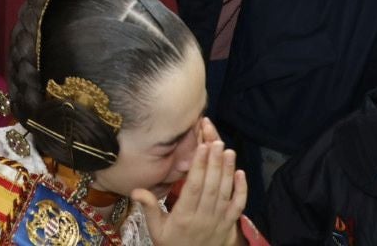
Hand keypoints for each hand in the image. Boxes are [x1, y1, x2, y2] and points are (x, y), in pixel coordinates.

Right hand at [133, 130, 246, 245]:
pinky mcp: (229, 226)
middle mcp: (203, 218)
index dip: (198, 167)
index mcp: (184, 217)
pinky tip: (240, 173)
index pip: (193, 188)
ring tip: (228, 150)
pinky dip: (241, 190)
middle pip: (211, 187)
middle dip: (214, 162)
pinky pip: (238, 206)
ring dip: (227, 171)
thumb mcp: (156, 229)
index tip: (201, 147)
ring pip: (225, 193)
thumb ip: (149, 208)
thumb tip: (136, 190)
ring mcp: (218, 222)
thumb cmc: (170, 244)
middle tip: (216, 141)